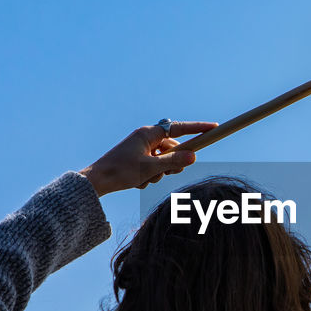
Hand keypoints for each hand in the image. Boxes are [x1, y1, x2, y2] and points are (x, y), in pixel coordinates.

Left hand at [79, 121, 216, 196]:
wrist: (97, 181)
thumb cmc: (120, 172)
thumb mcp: (151, 168)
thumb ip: (173, 162)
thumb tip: (193, 156)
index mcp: (148, 134)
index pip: (179, 128)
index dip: (197, 129)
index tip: (213, 128)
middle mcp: (145, 138)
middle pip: (172, 148)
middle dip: (172, 163)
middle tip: (167, 172)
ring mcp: (140, 148)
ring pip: (163, 160)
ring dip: (159, 173)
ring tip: (145, 179)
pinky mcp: (136, 159)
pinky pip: (153, 167)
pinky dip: (150, 176)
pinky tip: (137, 182)